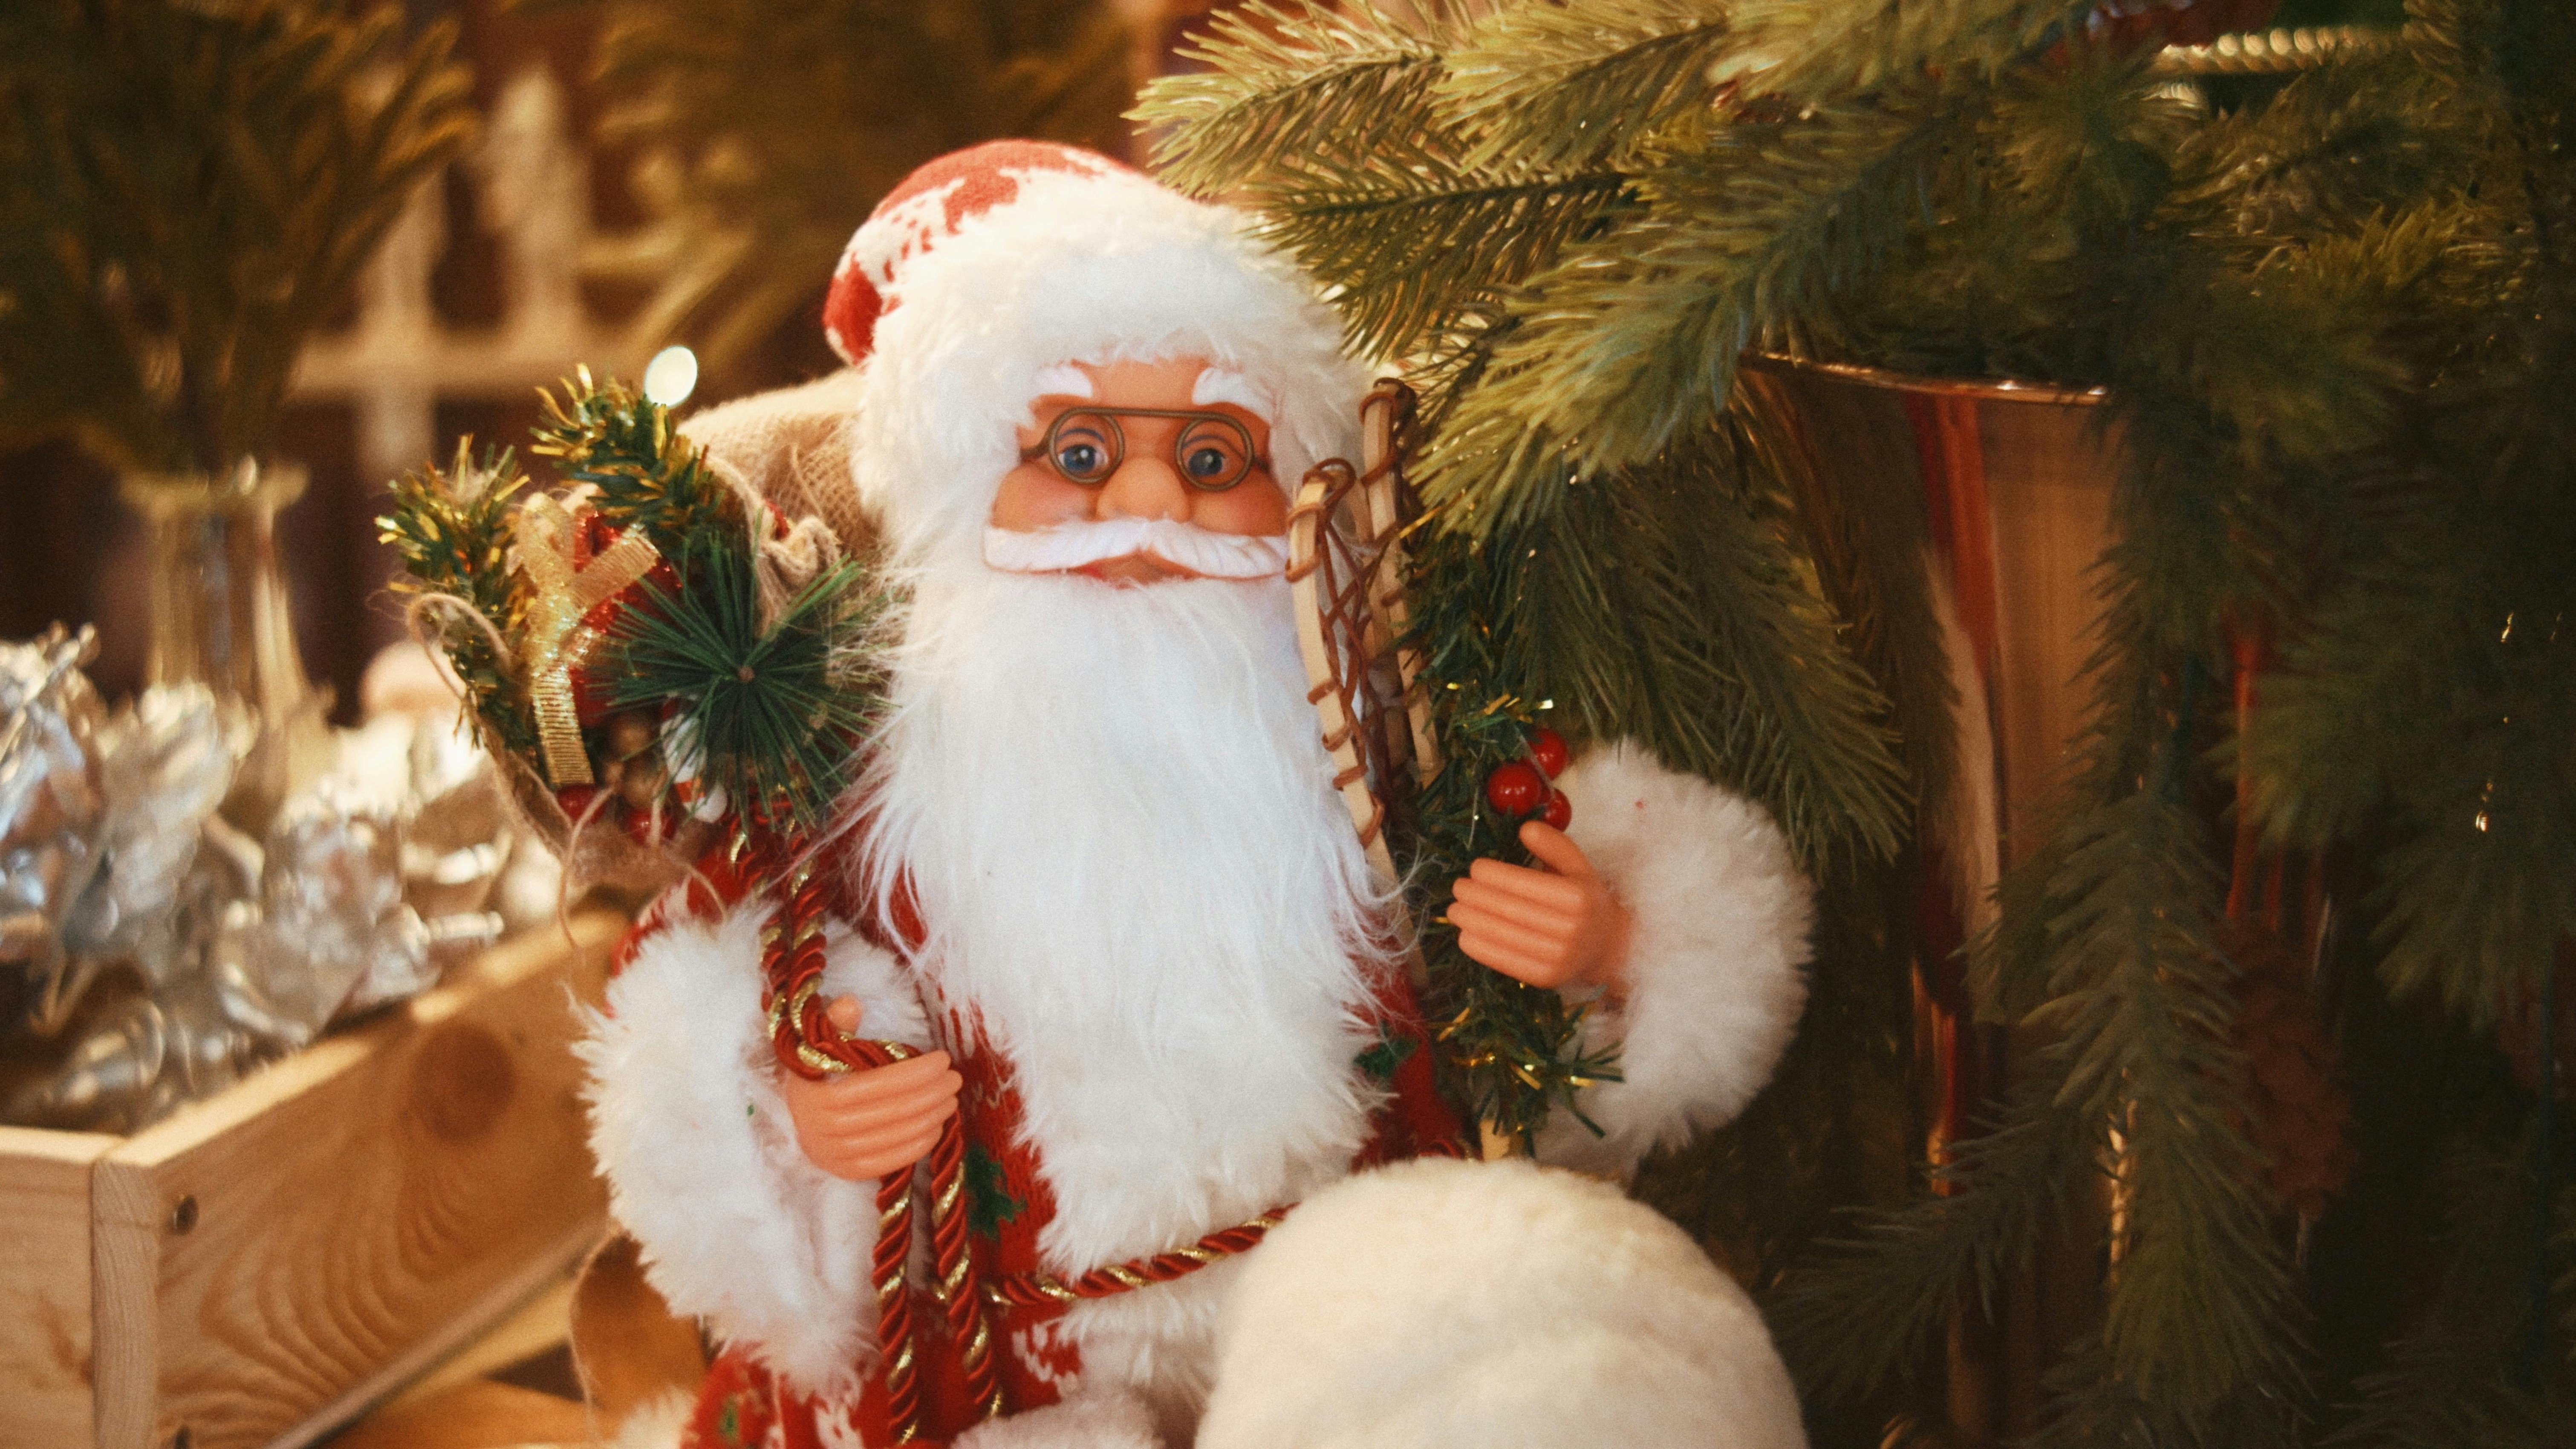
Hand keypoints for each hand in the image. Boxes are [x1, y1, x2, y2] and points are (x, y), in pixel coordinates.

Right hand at [779, 996, 961, 1181]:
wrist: (796, 1119)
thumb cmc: (816, 1076)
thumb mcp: (818, 1045)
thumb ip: (836, 1023)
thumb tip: (851, 1002)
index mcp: (816, 1095)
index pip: (877, 1084)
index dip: (916, 1071)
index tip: (943, 1059)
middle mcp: (823, 1130)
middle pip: (893, 1111)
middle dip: (932, 1093)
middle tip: (955, 1078)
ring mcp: (835, 1155)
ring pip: (896, 1136)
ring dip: (932, 1117)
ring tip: (951, 1099)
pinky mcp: (847, 1172)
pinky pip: (891, 1161)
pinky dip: (919, 1144)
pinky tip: (936, 1127)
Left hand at [1449, 821, 1633, 1003]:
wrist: (1606, 946)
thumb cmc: (1585, 899)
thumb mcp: (1579, 866)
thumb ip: (1554, 845)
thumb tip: (1525, 828)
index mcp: (1578, 897)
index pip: (1525, 884)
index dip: (1494, 875)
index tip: (1474, 868)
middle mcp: (1571, 929)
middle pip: (1511, 910)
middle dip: (1476, 897)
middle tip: (1457, 887)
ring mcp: (1559, 958)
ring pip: (1504, 936)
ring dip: (1471, 921)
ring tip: (1454, 909)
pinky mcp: (1547, 978)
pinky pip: (1505, 962)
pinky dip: (1480, 948)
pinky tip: (1464, 934)